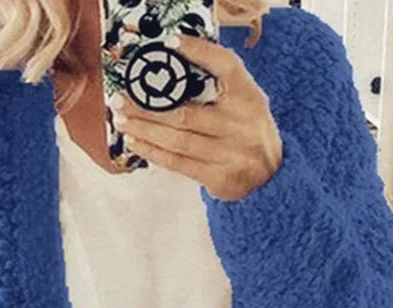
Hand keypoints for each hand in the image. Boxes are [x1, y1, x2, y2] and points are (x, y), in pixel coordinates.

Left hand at [111, 33, 282, 200]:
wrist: (271, 180)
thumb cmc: (249, 135)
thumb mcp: (247, 105)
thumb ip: (221, 90)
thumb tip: (172, 75)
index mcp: (249, 99)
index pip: (226, 67)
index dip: (200, 52)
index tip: (172, 43)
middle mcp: (239, 125)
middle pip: (186, 113)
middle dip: (147, 108)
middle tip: (121, 99)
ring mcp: (228, 153)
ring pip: (177, 140)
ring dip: (144, 131)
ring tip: (122, 121)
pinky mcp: (217, 176)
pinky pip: (178, 163)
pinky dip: (153, 152)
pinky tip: (136, 143)